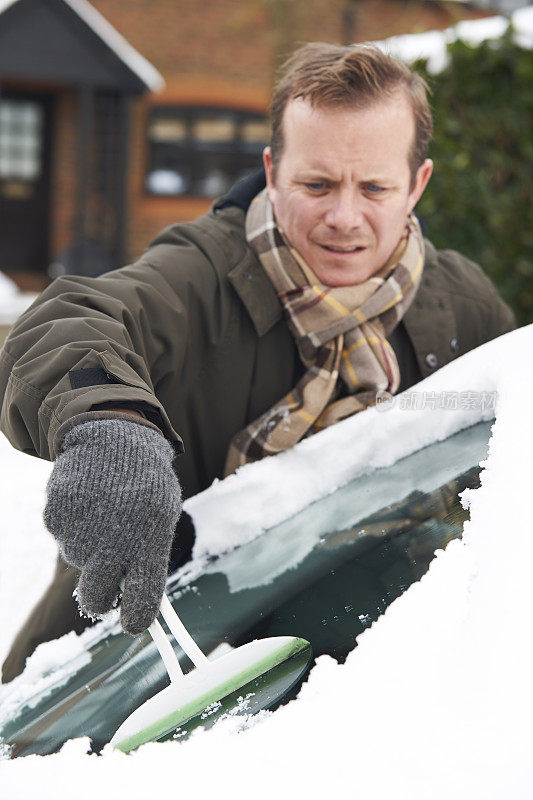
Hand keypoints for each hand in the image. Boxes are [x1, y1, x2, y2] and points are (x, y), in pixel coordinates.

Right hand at [44, 418, 181, 633]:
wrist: (117, 436)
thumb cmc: (145, 482)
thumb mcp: (161, 516)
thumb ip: (149, 557)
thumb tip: (137, 601)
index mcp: (149, 543)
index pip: (141, 600)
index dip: (136, 618)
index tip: (134, 622)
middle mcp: (113, 542)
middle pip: (97, 598)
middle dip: (102, 597)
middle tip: (109, 579)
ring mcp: (80, 530)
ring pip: (78, 561)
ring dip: (89, 547)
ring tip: (105, 512)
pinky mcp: (56, 516)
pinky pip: (62, 536)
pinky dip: (73, 524)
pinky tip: (88, 500)